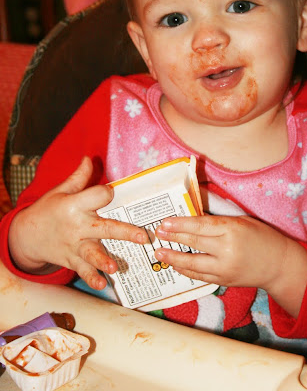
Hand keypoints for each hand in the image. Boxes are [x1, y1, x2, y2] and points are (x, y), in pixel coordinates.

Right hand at [8, 157, 147, 289]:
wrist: (27, 235)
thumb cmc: (48, 210)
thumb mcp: (61, 191)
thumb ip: (78, 177)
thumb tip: (89, 158)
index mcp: (74, 205)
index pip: (98, 197)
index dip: (106, 193)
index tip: (110, 193)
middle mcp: (77, 226)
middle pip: (104, 229)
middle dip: (125, 233)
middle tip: (143, 237)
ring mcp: (75, 246)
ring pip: (93, 253)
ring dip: (104, 260)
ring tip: (114, 268)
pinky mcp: (72, 260)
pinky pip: (83, 270)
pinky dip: (91, 278)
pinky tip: (102, 284)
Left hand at [155, 215, 306, 316]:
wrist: (279, 265)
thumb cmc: (262, 237)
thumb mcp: (242, 221)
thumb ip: (218, 221)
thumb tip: (193, 217)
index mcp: (232, 230)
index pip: (200, 226)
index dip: (180, 224)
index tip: (165, 222)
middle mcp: (227, 250)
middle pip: (194, 243)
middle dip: (173, 237)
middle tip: (157, 232)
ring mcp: (224, 268)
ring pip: (193, 263)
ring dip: (173, 257)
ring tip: (159, 252)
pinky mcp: (224, 281)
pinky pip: (199, 276)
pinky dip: (186, 270)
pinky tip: (175, 264)